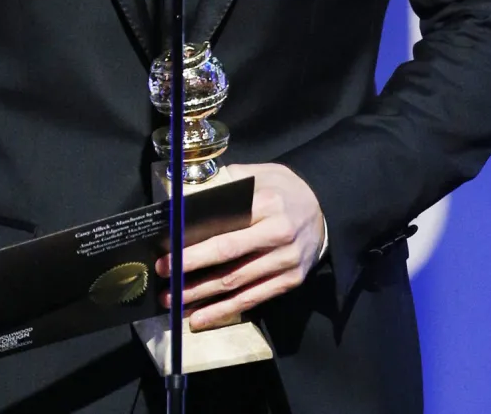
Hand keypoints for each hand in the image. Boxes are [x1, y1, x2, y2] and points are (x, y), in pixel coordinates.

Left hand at [156, 162, 324, 331]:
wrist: (326, 209)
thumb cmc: (284, 189)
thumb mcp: (261, 172)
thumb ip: (229, 181)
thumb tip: (191, 197)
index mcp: (267, 203)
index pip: (224, 226)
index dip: (194, 242)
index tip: (168, 250)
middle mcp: (279, 233)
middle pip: (227, 257)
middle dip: (191, 269)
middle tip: (164, 275)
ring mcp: (286, 261)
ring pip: (236, 283)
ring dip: (201, 295)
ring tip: (173, 301)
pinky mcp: (291, 280)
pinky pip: (253, 300)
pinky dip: (225, 311)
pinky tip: (201, 318)